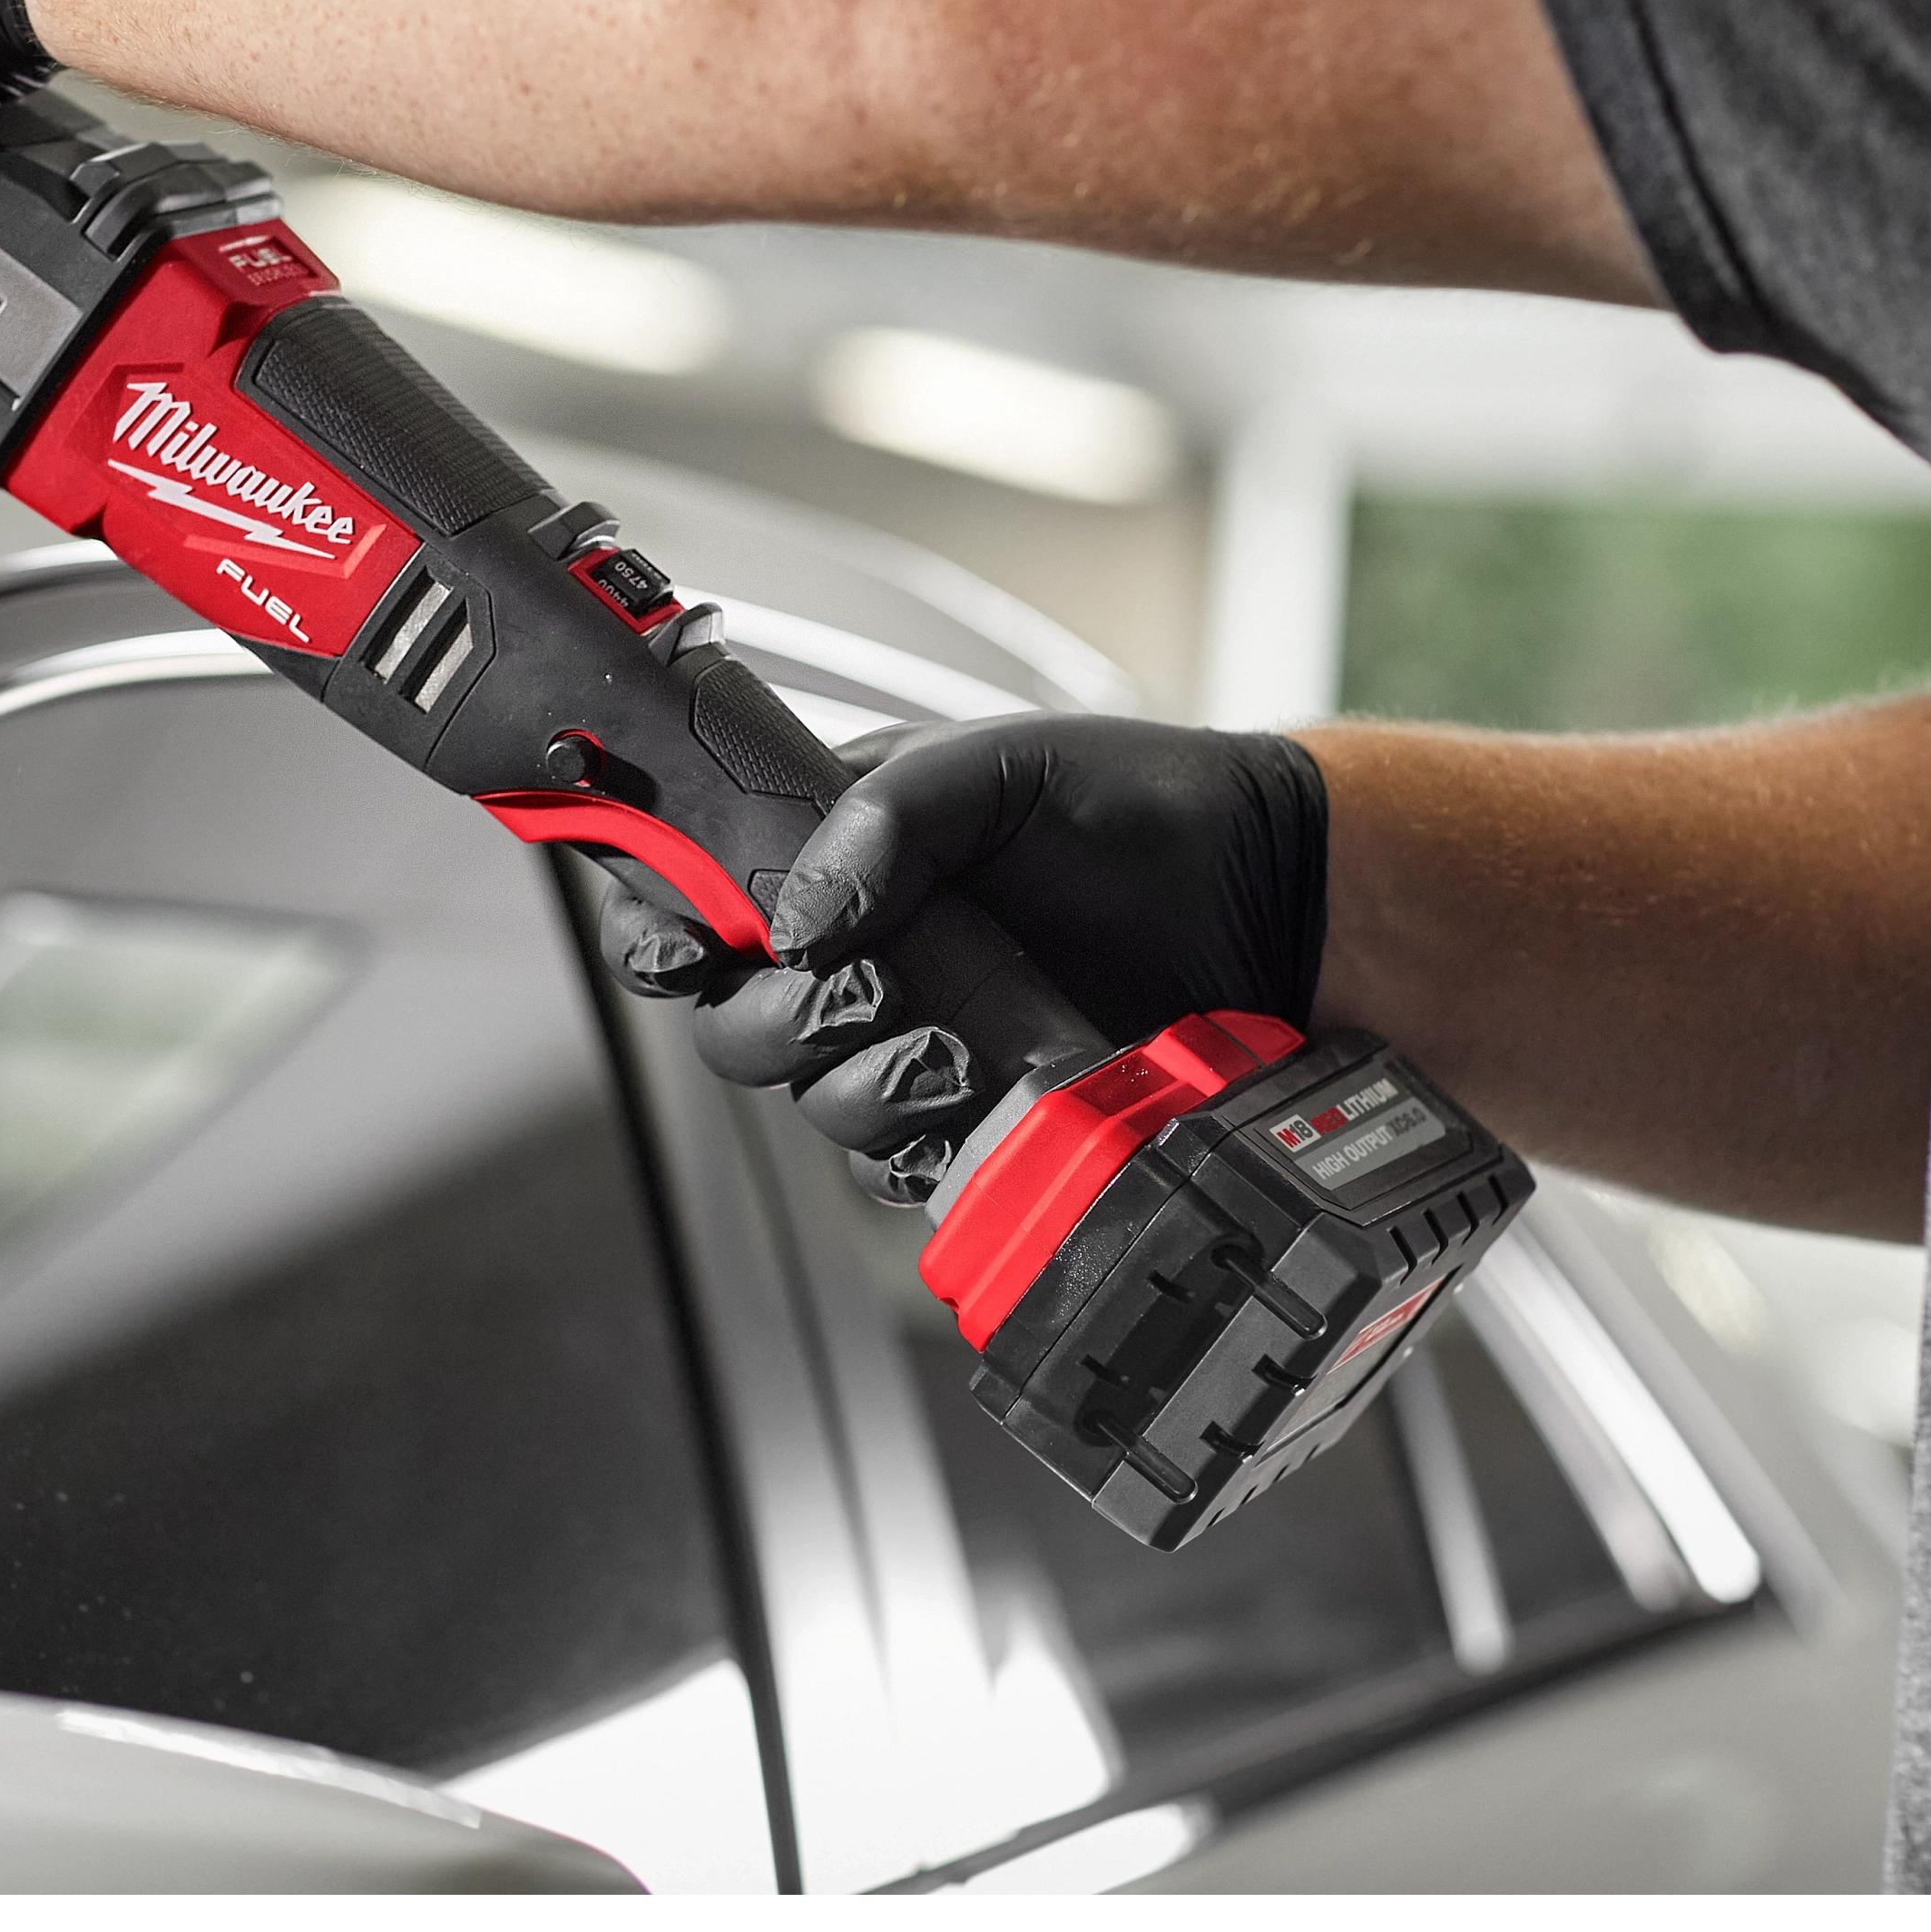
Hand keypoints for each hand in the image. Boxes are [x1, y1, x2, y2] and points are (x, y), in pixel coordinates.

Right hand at [598, 714, 1327, 1168]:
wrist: (1271, 901)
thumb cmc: (1140, 808)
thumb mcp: (1001, 768)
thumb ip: (887, 815)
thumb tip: (799, 915)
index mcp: (835, 853)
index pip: (695, 896)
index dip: (660, 929)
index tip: (683, 946)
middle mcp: (861, 954)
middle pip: (736, 1022)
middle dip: (775, 1021)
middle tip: (859, 994)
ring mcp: (916, 1040)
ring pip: (815, 1102)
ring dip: (863, 1085)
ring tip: (953, 1048)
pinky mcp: (978, 1118)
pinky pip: (902, 1163)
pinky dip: (926, 1140)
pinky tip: (982, 1094)